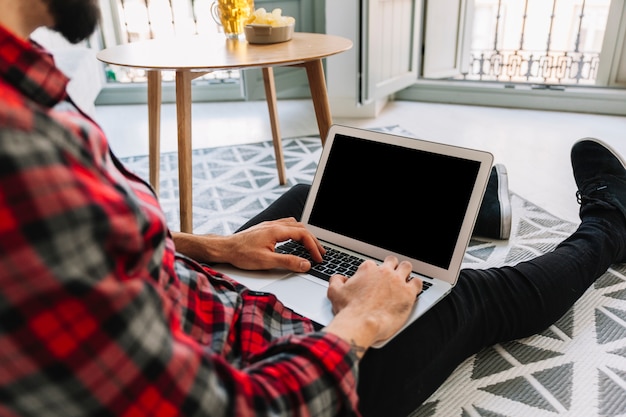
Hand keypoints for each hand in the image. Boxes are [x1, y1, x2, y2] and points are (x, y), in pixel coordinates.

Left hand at [173, 218, 324, 271]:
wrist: (224, 248)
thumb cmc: (241, 254)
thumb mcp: (266, 261)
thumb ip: (288, 262)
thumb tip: (305, 264)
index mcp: (277, 230)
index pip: (303, 235)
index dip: (313, 247)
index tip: (318, 258)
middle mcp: (274, 225)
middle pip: (301, 228)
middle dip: (313, 241)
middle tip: (320, 253)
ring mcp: (269, 225)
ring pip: (294, 225)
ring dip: (305, 235)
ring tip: (311, 246)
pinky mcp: (265, 228)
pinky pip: (286, 225)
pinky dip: (296, 232)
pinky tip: (294, 239)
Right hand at [324, 256, 421, 355]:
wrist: (362, 323)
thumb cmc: (349, 310)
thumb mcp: (334, 292)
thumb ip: (336, 280)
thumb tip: (339, 278)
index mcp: (368, 269)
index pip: (373, 265)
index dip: (372, 273)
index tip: (373, 280)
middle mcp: (384, 272)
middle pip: (392, 261)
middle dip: (391, 267)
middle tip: (390, 276)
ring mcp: (397, 281)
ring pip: (406, 267)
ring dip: (405, 272)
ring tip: (404, 279)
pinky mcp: (408, 293)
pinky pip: (418, 282)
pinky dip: (416, 285)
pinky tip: (413, 289)